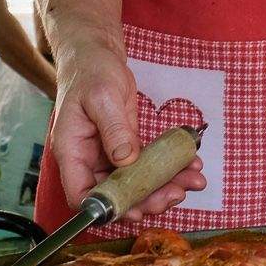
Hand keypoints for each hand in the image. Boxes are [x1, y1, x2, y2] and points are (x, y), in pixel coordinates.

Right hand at [49, 44, 207, 218]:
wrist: (96, 55)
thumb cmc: (91, 71)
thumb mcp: (102, 97)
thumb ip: (113, 129)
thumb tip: (125, 159)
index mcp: (72, 151)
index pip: (81, 194)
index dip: (107, 208)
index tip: (135, 210)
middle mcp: (88, 159)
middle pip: (114, 194)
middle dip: (147, 198)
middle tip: (176, 194)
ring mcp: (107, 155)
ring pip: (134, 183)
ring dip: (163, 186)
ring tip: (193, 181)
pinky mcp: (125, 146)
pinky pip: (146, 165)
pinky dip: (167, 169)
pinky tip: (189, 165)